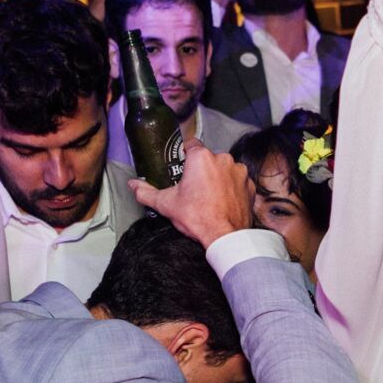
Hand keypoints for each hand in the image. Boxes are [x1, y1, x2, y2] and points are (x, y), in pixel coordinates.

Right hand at [129, 134, 253, 246]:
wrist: (225, 237)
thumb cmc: (197, 218)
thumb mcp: (166, 204)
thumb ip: (146, 192)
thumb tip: (133, 185)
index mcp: (201, 158)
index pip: (191, 145)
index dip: (184, 156)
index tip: (181, 167)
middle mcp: (223, 158)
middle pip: (207, 159)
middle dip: (201, 170)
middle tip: (193, 189)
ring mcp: (239, 171)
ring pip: (224, 169)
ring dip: (217, 178)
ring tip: (209, 197)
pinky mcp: (249, 185)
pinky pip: (237, 181)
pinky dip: (231, 188)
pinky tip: (222, 201)